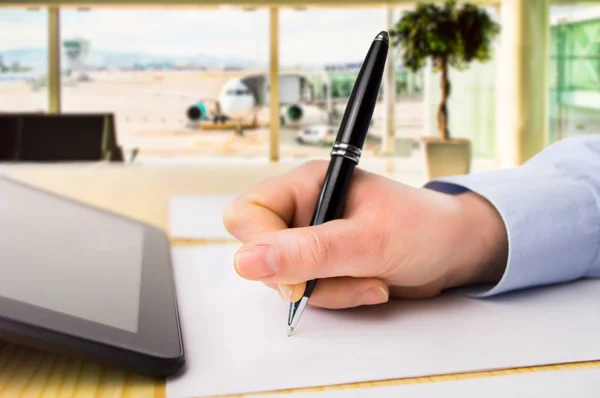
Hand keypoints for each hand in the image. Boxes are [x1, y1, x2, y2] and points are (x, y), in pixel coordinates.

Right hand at [223, 160, 507, 308]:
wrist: (454, 252)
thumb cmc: (422, 228)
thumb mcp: (367, 240)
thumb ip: (309, 252)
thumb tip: (245, 261)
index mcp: (307, 184)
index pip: (248, 212)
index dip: (261, 246)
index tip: (294, 276)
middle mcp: (304, 209)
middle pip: (261, 251)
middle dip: (303, 275)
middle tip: (343, 272)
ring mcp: (312, 240)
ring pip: (285, 279)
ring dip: (329, 291)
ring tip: (370, 279)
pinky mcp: (324, 266)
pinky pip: (309, 292)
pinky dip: (339, 297)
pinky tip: (371, 284)